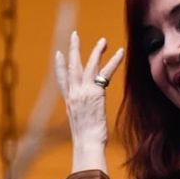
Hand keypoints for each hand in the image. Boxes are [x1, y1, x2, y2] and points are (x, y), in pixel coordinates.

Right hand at [54, 31, 123, 172]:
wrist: (87, 143)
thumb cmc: (85, 141)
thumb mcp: (79, 126)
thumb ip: (82, 116)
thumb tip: (86, 121)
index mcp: (69, 101)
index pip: (62, 80)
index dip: (60, 66)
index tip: (59, 54)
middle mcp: (74, 94)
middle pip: (72, 66)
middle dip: (73, 49)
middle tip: (75, 35)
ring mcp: (83, 91)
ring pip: (89, 65)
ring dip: (96, 51)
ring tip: (103, 40)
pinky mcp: (95, 92)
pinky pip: (106, 73)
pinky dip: (114, 61)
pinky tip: (120, 51)